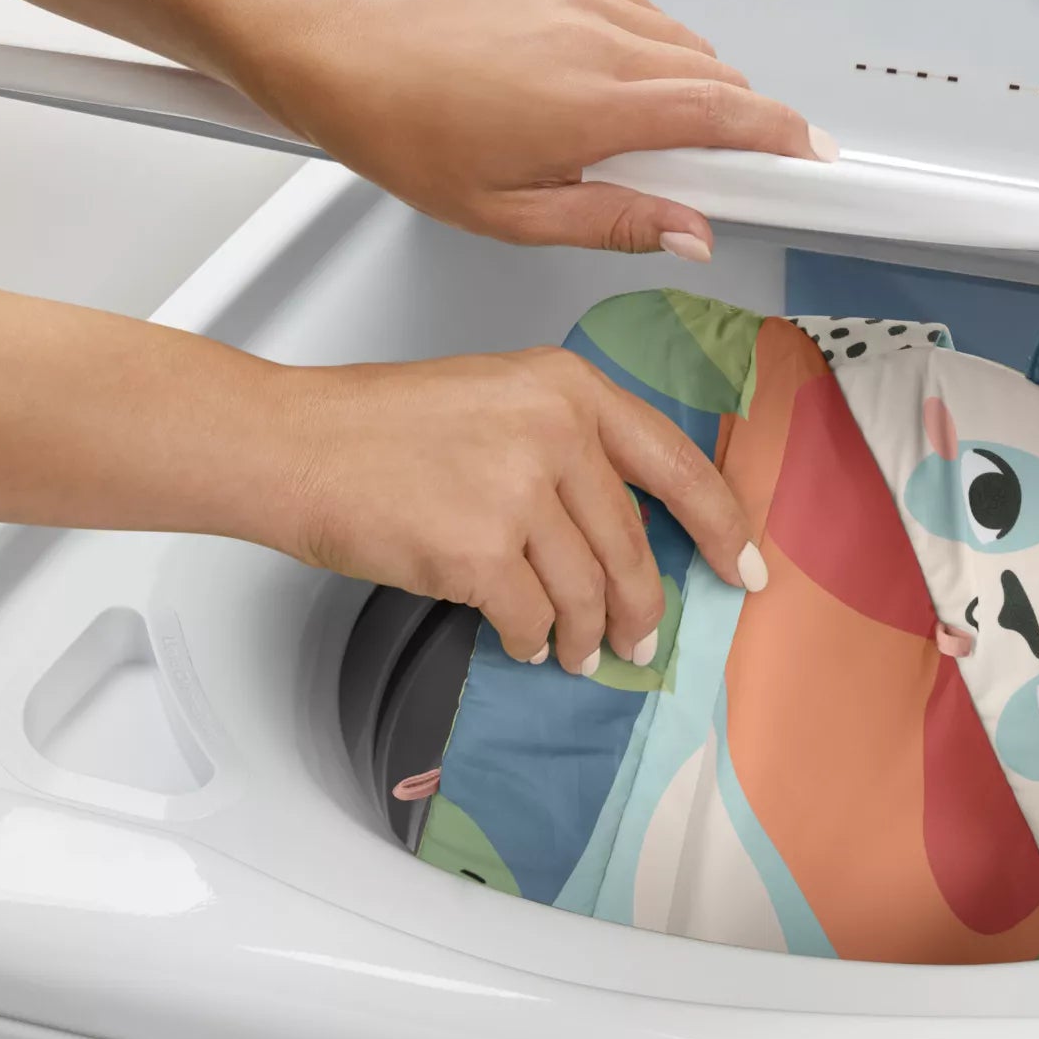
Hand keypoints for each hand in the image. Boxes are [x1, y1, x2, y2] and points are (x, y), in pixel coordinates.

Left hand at [246, 0, 837, 252]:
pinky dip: (644, 47)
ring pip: (683, 45)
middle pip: (715, 78)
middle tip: (697, 168)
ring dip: (682, 87)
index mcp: (589, 106)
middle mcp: (598, 38)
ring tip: (624, 126)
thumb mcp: (511, 215)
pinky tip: (594, 78)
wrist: (348, 50)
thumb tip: (692, 234)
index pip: (723, 115)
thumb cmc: (411, 134)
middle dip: (729, 122)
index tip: (814, 156)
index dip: (782, 137)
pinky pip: (644, 12)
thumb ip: (614, 223)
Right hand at [273, 346, 766, 670]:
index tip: (744, 568)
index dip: (723, 527)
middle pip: (632, 546)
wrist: (294, 444)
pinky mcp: (479, 550)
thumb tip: (627, 525)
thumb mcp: (500, 398)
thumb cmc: (380, 425)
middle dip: (642, 608)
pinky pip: (532, 619)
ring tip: (578, 651)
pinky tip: (521, 640)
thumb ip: (570, 445)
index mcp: (570, 387)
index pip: (678, 465)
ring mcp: (518, 491)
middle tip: (642, 641)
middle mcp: (555, 432)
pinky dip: (531, 640)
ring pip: (587, 593)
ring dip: (586, 636)